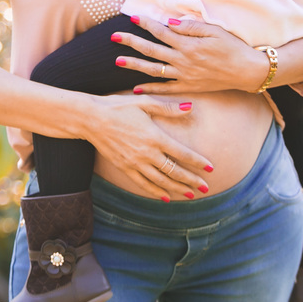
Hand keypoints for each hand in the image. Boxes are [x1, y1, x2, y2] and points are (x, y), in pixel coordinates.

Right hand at [86, 94, 213, 199]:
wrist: (92, 119)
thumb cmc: (119, 107)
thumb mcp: (145, 103)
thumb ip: (168, 108)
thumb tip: (190, 107)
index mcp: (155, 136)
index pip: (182, 153)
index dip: (198, 162)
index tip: (211, 168)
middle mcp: (147, 153)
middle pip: (174, 171)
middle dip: (191, 180)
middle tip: (206, 188)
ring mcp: (135, 163)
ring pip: (161, 181)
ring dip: (177, 189)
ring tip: (191, 195)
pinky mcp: (125, 168)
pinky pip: (143, 184)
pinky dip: (156, 192)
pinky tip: (166, 198)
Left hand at [114, 16, 268, 93]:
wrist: (247, 71)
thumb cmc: (233, 47)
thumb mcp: (214, 31)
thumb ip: (191, 27)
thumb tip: (169, 24)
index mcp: (189, 45)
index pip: (161, 32)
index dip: (146, 24)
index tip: (132, 17)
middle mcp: (183, 61)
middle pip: (151, 50)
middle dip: (131, 42)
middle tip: (114, 37)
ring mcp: (184, 76)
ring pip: (153, 70)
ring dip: (135, 65)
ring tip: (118, 61)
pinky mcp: (189, 87)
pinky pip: (165, 89)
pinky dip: (150, 90)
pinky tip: (136, 88)